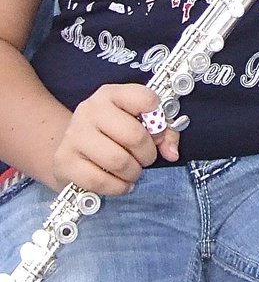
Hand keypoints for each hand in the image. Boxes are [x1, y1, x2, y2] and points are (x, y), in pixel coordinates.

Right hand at [52, 83, 179, 194]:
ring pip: (117, 161)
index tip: (157, 133)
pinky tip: (121, 183)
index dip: (159, 121)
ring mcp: (74, 135)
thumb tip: (172, 153)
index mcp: (112, 93)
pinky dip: (117, 187)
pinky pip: (99, 181)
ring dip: (133, 172)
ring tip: (133, 171)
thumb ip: (163, 132)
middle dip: (147, 154)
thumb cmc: (112, 131)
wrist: (70, 145)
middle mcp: (91, 109)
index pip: (145, 99)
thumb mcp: (137, 121)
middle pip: (133, 135)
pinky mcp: (64, 161)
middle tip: (146, 159)